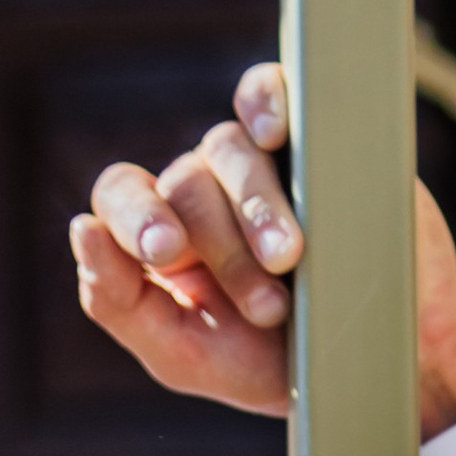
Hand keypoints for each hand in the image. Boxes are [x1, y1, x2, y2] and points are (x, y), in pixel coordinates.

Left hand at [69, 62, 455, 440]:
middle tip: (266, 306)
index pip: (123, 195)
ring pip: (230, 148)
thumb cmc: (272, 363)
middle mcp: (202, 189)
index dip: (135, 216)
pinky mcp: (314, 137)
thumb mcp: (182, 355)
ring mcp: (260, 159)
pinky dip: (267, 99)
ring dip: (257, 207)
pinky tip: (272, 129)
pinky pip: (271, 92)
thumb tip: (80, 227)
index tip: (168, 254)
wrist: (375, 364)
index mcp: (161, 233)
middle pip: (185, 184)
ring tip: (292, 262)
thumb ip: (117, 301)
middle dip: (223, 250)